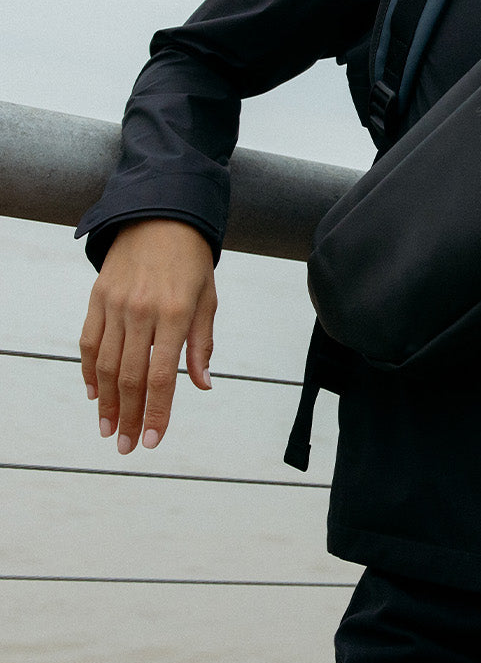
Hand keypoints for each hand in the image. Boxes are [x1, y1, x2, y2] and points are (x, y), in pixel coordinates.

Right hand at [80, 219, 215, 452]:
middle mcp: (142, 311)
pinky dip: (90, 372)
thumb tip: (202, 385)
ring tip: (109, 430)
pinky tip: (94, 394)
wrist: (160, 216)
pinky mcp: (97, 298)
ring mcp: (116, 305)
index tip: (153, 439)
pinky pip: (89, 343)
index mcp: (176, 314)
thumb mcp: (208, 299)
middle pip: (131, 377)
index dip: (157, 412)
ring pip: (107, 365)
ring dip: (106, 403)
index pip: (163, 376)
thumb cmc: (191, 261)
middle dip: (129, 417)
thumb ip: (202, 344)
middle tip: (128, 446)